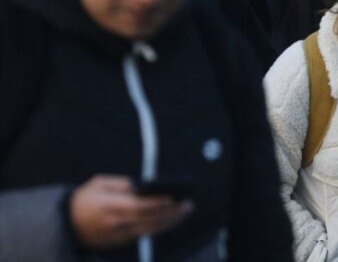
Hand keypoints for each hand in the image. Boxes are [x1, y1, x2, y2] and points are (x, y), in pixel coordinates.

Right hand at [69, 175, 192, 248]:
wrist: (65, 223)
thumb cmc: (84, 198)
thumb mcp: (99, 183)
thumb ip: (122, 183)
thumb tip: (143, 185)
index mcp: (110, 206)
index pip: (139, 206)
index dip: (157, 203)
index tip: (173, 198)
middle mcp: (116, 223)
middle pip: (149, 219)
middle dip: (170, 213)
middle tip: (187, 204)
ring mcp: (119, 234)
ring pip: (150, 229)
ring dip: (170, 221)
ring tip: (184, 211)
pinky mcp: (120, 241)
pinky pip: (144, 233)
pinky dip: (160, 226)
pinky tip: (171, 219)